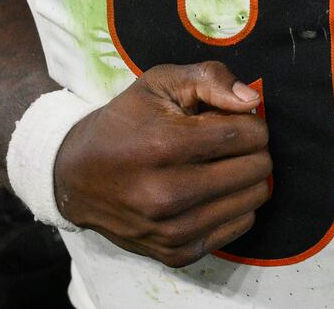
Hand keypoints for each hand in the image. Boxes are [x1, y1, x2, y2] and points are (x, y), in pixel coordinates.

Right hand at [53, 62, 270, 266]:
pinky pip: (239, 226)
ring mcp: (172, 229)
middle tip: (228, 143)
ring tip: (220, 165)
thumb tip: (252, 100)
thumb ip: (210, 79)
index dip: (252, 123)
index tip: (236, 120)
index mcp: (165, 145)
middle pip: (256, 169)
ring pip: (253, 200)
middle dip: (252, 149)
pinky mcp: (176, 253)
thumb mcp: (160, 83)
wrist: (77, 177)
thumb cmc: (125, 123)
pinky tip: (212, 191)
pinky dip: (235, 206)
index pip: (247, 135)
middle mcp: (169, 193)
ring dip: (247, 178)